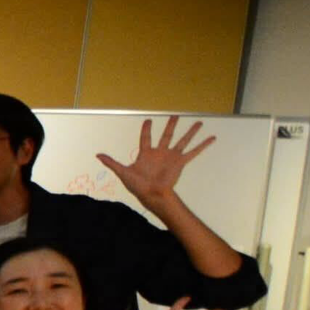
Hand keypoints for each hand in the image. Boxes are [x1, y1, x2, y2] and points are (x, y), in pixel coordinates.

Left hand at [95, 115, 213, 210]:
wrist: (151, 195)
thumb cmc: (137, 186)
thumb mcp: (123, 172)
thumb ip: (112, 162)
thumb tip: (97, 155)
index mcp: (146, 154)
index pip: (146, 138)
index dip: (147, 129)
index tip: (149, 120)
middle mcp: (160, 153)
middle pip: (166, 135)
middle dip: (171, 125)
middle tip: (176, 115)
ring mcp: (171, 157)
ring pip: (182, 140)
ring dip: (190, 132)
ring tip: (199, 122)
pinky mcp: (180, 162)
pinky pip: (194, 152)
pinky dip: (203, 145)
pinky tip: (212, 137)